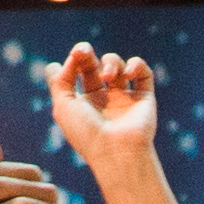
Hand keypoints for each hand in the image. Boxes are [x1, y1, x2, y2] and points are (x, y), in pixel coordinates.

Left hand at [46, 45, 163, 183]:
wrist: (117, 152)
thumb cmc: (86, 132)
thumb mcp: (63, 106)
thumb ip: (59, 81)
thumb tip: (60, 62)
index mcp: (83, 103)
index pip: (77, 72)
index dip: (74, 60)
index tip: (74, 57)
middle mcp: (103, 100)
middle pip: (94, 65)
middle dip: (87, 54)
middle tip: (83, 52)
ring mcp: (124, 98)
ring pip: (117, 66)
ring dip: (110, 62)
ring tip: (107, 77)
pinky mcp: (144, 98)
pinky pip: (143, 73)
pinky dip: (136, 65)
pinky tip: (127, 73)